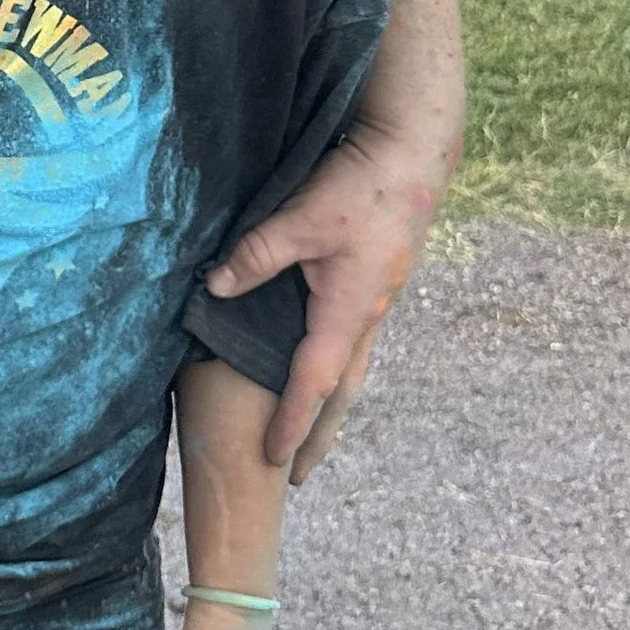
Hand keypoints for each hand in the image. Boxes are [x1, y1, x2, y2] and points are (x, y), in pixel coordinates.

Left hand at [205, 119, 448, 482]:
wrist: (414, 153)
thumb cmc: (361, 185)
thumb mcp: (301, 218)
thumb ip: (256, 255)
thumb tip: (214, 287)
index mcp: (349, 311)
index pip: (315, 382)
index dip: (292, 422)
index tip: (273, 459)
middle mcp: (368, 316)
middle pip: (343, 391)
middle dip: (320, 434)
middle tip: (300, 475)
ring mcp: (377, 301)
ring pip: (353, 368)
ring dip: (332, 405)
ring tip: (314, 434)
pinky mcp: (377, 283)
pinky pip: (355, 343)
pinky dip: (339, 370)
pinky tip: (325, 367)